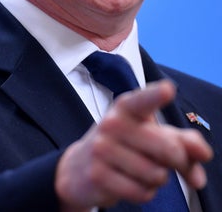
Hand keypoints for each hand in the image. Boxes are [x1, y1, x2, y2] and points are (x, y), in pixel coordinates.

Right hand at [55, 80, 212, 211]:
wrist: (78, 167)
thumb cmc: (123, 146)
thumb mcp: (151, 135)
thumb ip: (182, 140)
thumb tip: (204, 154)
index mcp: (126, 108)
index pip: (142, 101)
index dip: (156, 95)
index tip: (168, 89)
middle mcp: (111, 124)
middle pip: (169, 150)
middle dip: (180, 163)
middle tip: (173, 164)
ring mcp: (102, 149)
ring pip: (157, 175)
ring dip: (158, 180)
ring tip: (141, 171)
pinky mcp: (98, 175)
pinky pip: (142, 192)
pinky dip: (145, 193)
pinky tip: (130, 183)